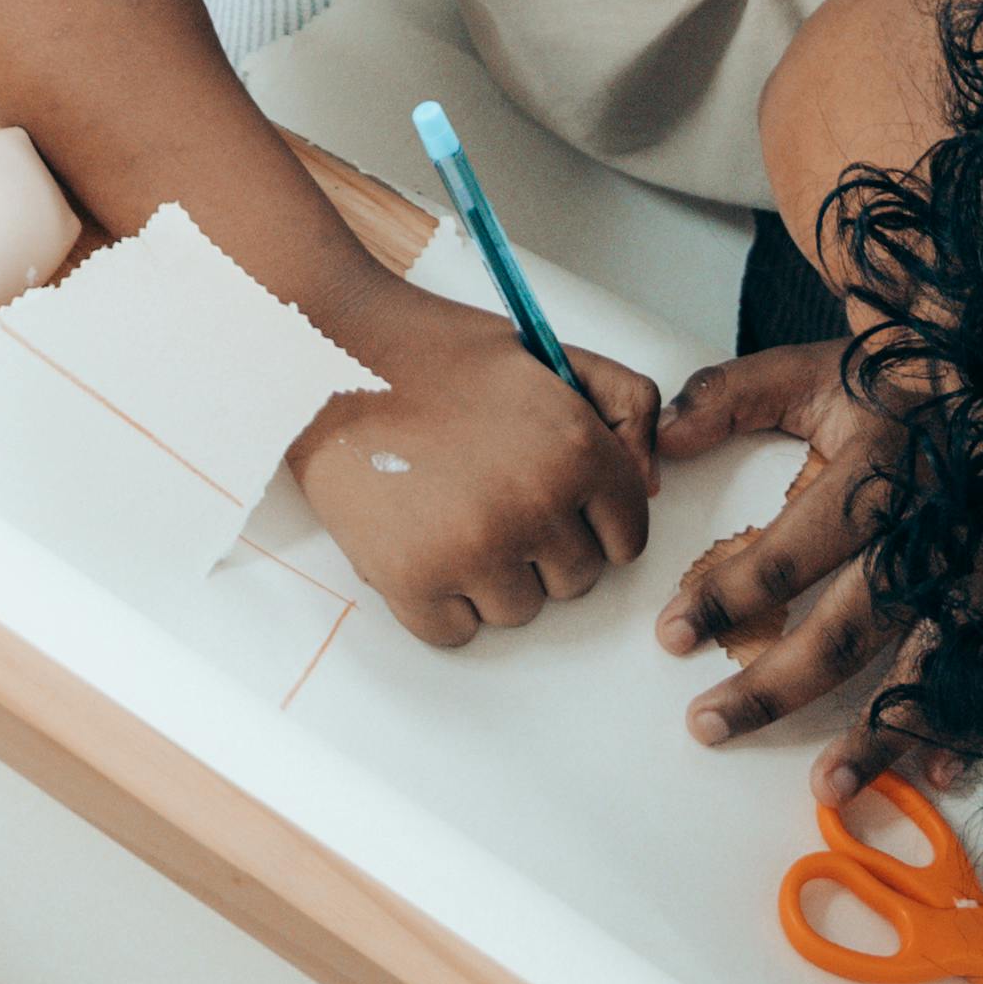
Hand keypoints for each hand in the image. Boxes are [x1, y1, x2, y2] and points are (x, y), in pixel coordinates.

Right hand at [296, 293, 658, 644]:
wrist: (331, 352)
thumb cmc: (436, 352)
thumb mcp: (546, 353)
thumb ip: (622, 403)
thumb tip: (651, 482)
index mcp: (576, 449)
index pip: (628, 536)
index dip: (593, 519)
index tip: (558, 501)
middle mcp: (535, 505)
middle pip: (576, 580)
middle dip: (545, 548)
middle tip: (493, 495)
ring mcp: (474, 549)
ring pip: (520, 611)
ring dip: (493, 577)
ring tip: (451, 512)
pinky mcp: (413, 580)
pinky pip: (457, 632)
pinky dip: (441, 603)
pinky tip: (421, 542)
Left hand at [651, 341, 955, 794]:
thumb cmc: (902, 388)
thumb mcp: (813, 371)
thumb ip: (730, 396)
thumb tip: (659, 436)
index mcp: (874, 470)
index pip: (790, 548)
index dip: (727, 596)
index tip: (671, 635)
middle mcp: (930, 529)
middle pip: (848, 627)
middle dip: (776, 686)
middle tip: (708, 725)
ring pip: (926, 669)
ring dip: (876, 736)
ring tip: (824, 786)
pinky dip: (970, 729)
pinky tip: (933, 772)